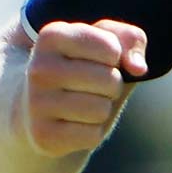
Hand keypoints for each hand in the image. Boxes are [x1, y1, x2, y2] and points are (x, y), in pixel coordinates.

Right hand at [21, 19, 148, 156]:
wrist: (33, 107)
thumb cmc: (80, 68)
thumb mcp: (105, 42)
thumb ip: (130, 38)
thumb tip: (139, 68)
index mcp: (51, 36)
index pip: (111, 47)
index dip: (115, 57)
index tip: (96, 59)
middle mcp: (38, 68)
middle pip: (110, 80)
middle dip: (111, 85)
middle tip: (90, 86)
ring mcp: (36, 103)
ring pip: (101, 110)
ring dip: (102, 109)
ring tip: (81, 103)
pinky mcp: (41, 135)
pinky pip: (92, 136)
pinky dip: (92, 132)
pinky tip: (72, 124)